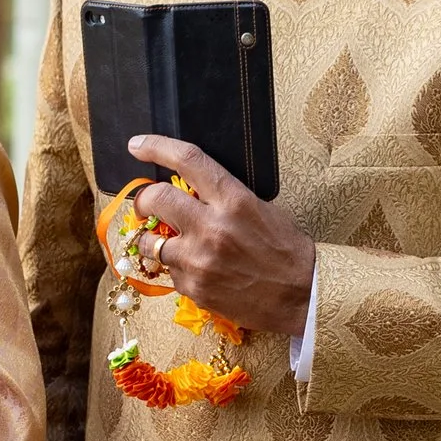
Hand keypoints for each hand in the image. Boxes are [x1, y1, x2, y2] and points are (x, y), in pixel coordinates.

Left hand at [129, 135, 315, 334]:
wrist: (303, 296)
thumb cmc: (286, 250)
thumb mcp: (260, 209)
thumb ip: (222, 197)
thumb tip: (188, 190)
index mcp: (234, 200)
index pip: (187, 161)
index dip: (155, 147)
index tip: (137, 145)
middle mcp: (212, 227)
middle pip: (154, 199)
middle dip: (144, 200)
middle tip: (148, 204)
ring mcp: (199, 261)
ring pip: (150, 242)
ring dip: (154, 239)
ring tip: (168, 242)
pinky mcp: (194, 289)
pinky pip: (169, 272)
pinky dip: (177, 269)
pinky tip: (198, 270)